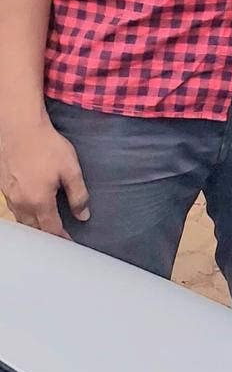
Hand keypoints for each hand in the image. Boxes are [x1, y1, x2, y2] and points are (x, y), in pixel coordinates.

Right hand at [0, 119, 89, 237]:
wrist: (19, 128)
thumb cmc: (47, 146)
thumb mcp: (71, 169)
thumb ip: (78, 195)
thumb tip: (83, 215)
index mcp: (39, 201)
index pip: (51, 228)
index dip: (62, 237)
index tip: (69, 243)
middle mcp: (21, 202)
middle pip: (34, 228)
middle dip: (47, 235)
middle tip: (58, 237)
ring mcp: (9, 195)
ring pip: (22, 219)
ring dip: (34, 226)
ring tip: (46, 226)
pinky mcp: (3, 186)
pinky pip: (14, 208)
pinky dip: (24, 213)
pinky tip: (31, 208)